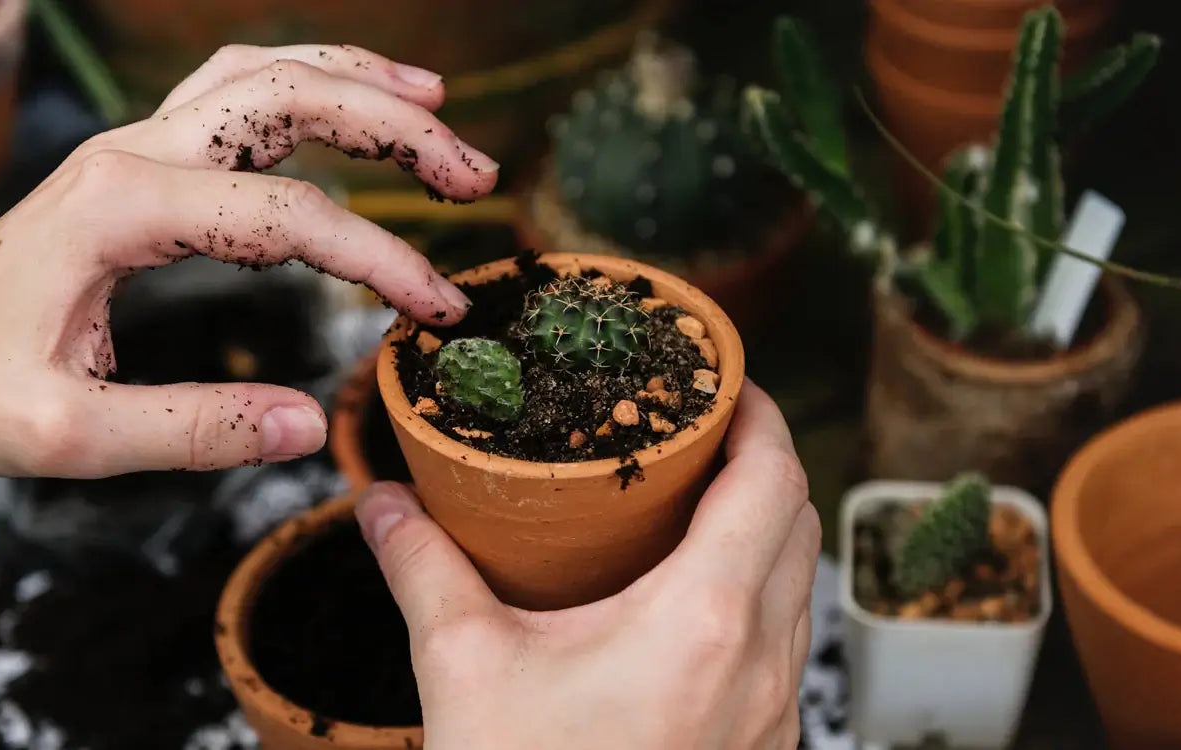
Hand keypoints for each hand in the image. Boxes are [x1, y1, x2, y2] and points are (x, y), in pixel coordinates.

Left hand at [0, 43, 497, 678]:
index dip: (379, 260)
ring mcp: (128, 149)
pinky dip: (304, 89)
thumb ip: (195, 430)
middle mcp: (128, 155)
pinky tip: (351, 105)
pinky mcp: (131, 167)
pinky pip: (231, 97)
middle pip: (287, 98)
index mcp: (118, 209)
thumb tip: (309, 426)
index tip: (438, 312)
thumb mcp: (72, 437)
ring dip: (355, 84)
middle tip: (475, 173)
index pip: (287, 215)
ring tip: (437, 110)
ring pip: (261, 76)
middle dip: (394, 126)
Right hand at [357, 383, 818, 748]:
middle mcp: (762, 663)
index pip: (772, 478)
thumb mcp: (462, 667)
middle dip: (760, 460)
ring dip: (763, 529)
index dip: (758, 412)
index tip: (722, 378)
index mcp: (704, 620)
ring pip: (799, 586)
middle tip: (697, 429)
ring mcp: (774, 715)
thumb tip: (382, 502)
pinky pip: (785, 646)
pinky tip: (691, 600)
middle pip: (798, 521)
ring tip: (692, 502)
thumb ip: (423, 569)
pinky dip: (757, 596)